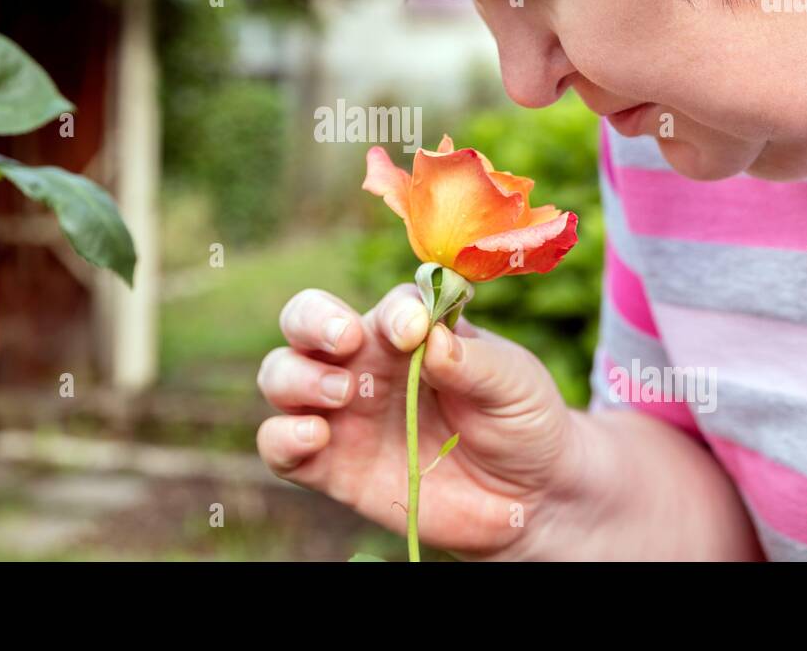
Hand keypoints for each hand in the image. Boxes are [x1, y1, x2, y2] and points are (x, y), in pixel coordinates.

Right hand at [256, 284, 592, 557]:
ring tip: (340, 395)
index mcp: (411, 332)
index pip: (388, 305)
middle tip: (346, 340)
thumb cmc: (522, 422)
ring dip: (296, 377)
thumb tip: (430, 337)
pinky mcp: (332, 466)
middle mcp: (367, 363)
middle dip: (311, 320)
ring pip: (281, 375)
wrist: (527, 500)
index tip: (414, 329)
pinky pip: (279, 447)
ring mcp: (344, 414)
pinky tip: (313, 436)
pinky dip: (281, 437)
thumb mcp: (514, 384)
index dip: (396, 312)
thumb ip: (474, 361)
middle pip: (305, 320)